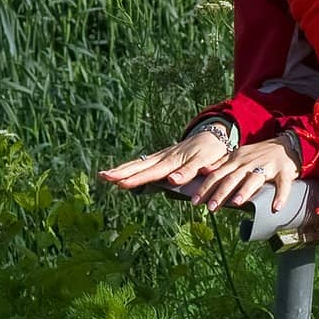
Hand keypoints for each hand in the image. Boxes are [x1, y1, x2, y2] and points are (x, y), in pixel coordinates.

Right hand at [97, 128, 229, 191]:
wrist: (214, 134)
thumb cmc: (212, 150)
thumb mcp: (206, 160)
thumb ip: (189, 170)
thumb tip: (172, 180)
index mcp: (174, 160)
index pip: (152, 172)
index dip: (137, 179)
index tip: (121, 184)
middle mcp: (165, 157)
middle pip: (140, 166)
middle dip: (121, 173)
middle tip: (103, 177)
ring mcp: (162, 156)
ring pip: (139, 164)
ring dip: (121, 170)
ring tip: (103, 175)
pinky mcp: (162, 157)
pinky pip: (143, 163)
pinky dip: (130, 168)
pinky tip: (120, 173)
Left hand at [189, 138, 300, 213]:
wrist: (286, 144)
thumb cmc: (260, 154)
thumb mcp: (239, 155)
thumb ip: (222, 163)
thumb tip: (203, 171)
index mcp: (237, 160)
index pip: (218, 175)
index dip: (206, 187)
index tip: (195, 201)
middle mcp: (249, 163)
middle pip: (233, 178)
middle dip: (220, 193)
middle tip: (211, 208)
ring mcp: (267, 166)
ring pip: (254, 179)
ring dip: (245, 191)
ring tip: (236, 203)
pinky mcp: (284, 172)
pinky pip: (282, 185)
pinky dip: (280, 196)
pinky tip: (275, 208)